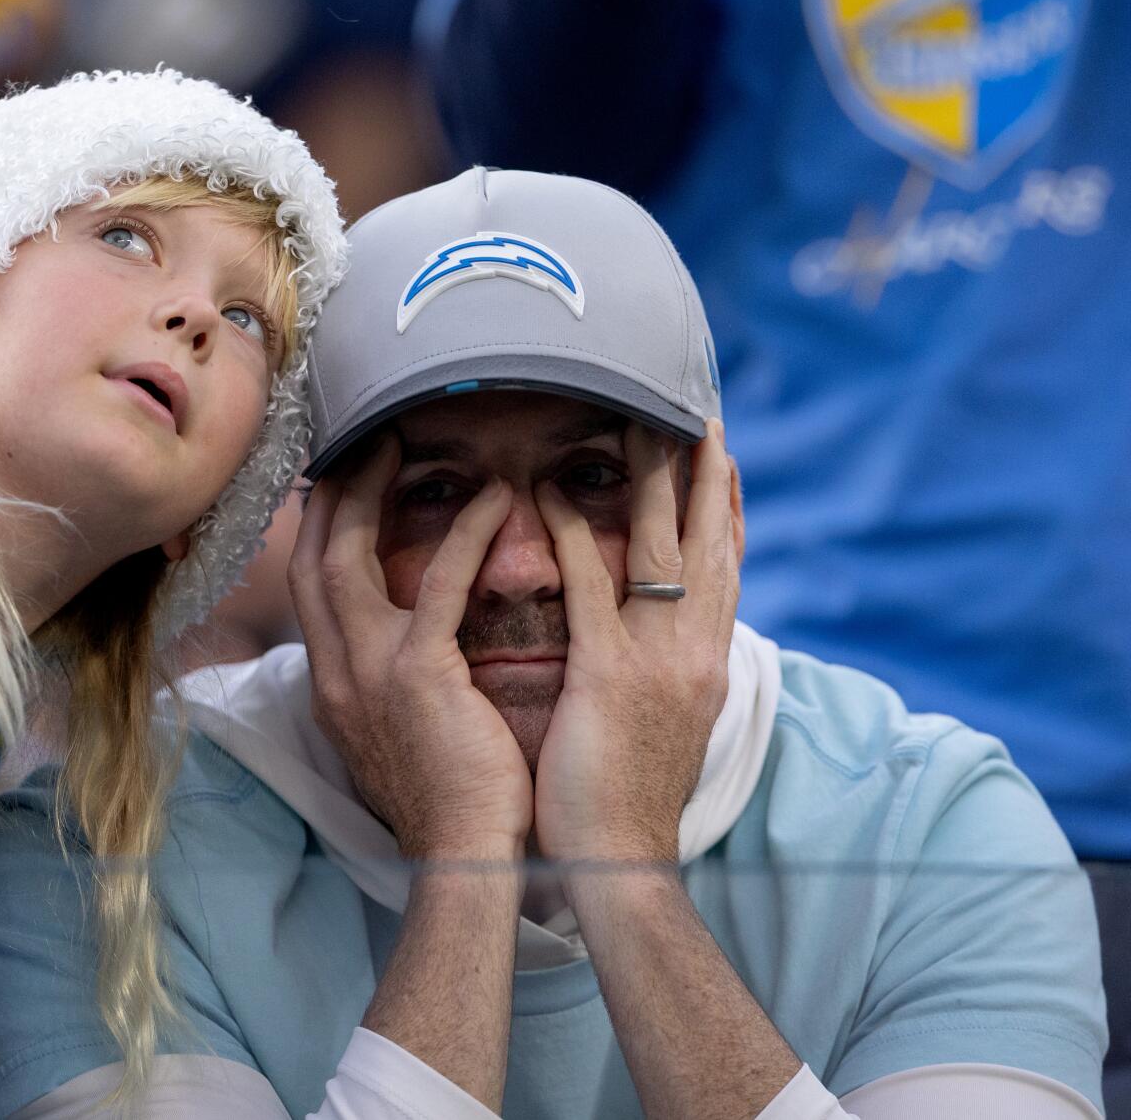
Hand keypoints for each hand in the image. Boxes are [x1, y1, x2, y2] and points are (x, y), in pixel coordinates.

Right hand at [290, 434, 531, 856]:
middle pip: (310, 557)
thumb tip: (403, 646)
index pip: (309, 587)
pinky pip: (438, 582)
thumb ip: (388, 684)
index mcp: (332, 685)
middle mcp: (335, 671)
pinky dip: (465, 534)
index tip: (341, 482)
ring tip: (406, 447)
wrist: (465, 857)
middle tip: (363, 441)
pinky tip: (494, 501)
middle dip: (331, 493)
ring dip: (373, 492)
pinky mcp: (417, 672)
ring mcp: (367, 670)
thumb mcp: (397, 734)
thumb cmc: (451, 801)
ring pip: (347, 556)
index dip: (320, 527)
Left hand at [531, 421, 739, 864]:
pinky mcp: (609, 679)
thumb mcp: (664, 723)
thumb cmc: (627, 799)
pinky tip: (554, 499)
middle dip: (704, 473)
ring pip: (661, 551)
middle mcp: (695, 653)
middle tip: (693, 414)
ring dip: (650, 482)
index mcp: (708, 663)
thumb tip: (657, 634)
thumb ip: (663, 669)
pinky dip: (578, 539)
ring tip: (634, 425)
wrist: (621, 866)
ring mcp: (657, 662)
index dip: (725, 505)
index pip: (725, 567)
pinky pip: (592, 591)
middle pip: (708, 542)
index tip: (721, 452)